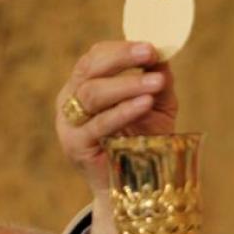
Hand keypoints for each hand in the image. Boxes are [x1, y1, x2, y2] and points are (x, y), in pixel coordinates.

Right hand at [55, 41, 177, 233]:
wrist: (135, 187)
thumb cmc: (144, 142)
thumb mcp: (156, 107)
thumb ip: (158, 82)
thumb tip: (165, 56)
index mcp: (85, 85)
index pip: (95, 58)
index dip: (121, 49)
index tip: (150, 46)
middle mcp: (70, 100)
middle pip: (89, 70)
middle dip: (121, 59)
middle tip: (150, 53)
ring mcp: (69, 124)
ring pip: (92, 94)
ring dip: (126, 85)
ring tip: (155, 82)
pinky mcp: (76, 146)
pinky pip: (99, 124)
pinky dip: (123, 111)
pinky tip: (145, 103)